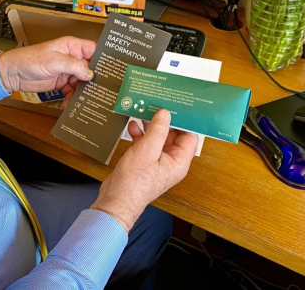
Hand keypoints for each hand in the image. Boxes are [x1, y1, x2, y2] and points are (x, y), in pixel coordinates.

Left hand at [0, 37, 94, 100]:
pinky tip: (69, 103)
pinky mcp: (61, 82)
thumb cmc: (30, 60)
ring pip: (82, 82)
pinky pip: (72, 90)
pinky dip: (72, 98)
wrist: (13, 74)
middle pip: (90, 69)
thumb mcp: (54, 61)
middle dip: (94, 80)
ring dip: (83, 92)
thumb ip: (74, 66)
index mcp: (72, 46)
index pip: (93, 50)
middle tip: (100, 91)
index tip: (111, 72)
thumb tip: (90, 73)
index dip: (103, 60)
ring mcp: (66, 70)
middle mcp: (71, 58)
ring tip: (83, 101)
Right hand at [91, 110, 198, 231]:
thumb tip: (165, 113)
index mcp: (178, 162)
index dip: (183, 121)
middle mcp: (170, 162)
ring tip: (142, 111)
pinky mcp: (144, 162)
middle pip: (172, 135)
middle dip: (163, 121)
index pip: (188, 136)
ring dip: (150, 126)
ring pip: (157, 138)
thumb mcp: (147, 150)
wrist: (116, 201)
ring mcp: (156, 162)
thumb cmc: (134, 183)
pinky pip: (145, 144)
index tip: (176, 106)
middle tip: (156, 104)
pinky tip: (131, 126)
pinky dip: (140, 134)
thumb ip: (158, 130)